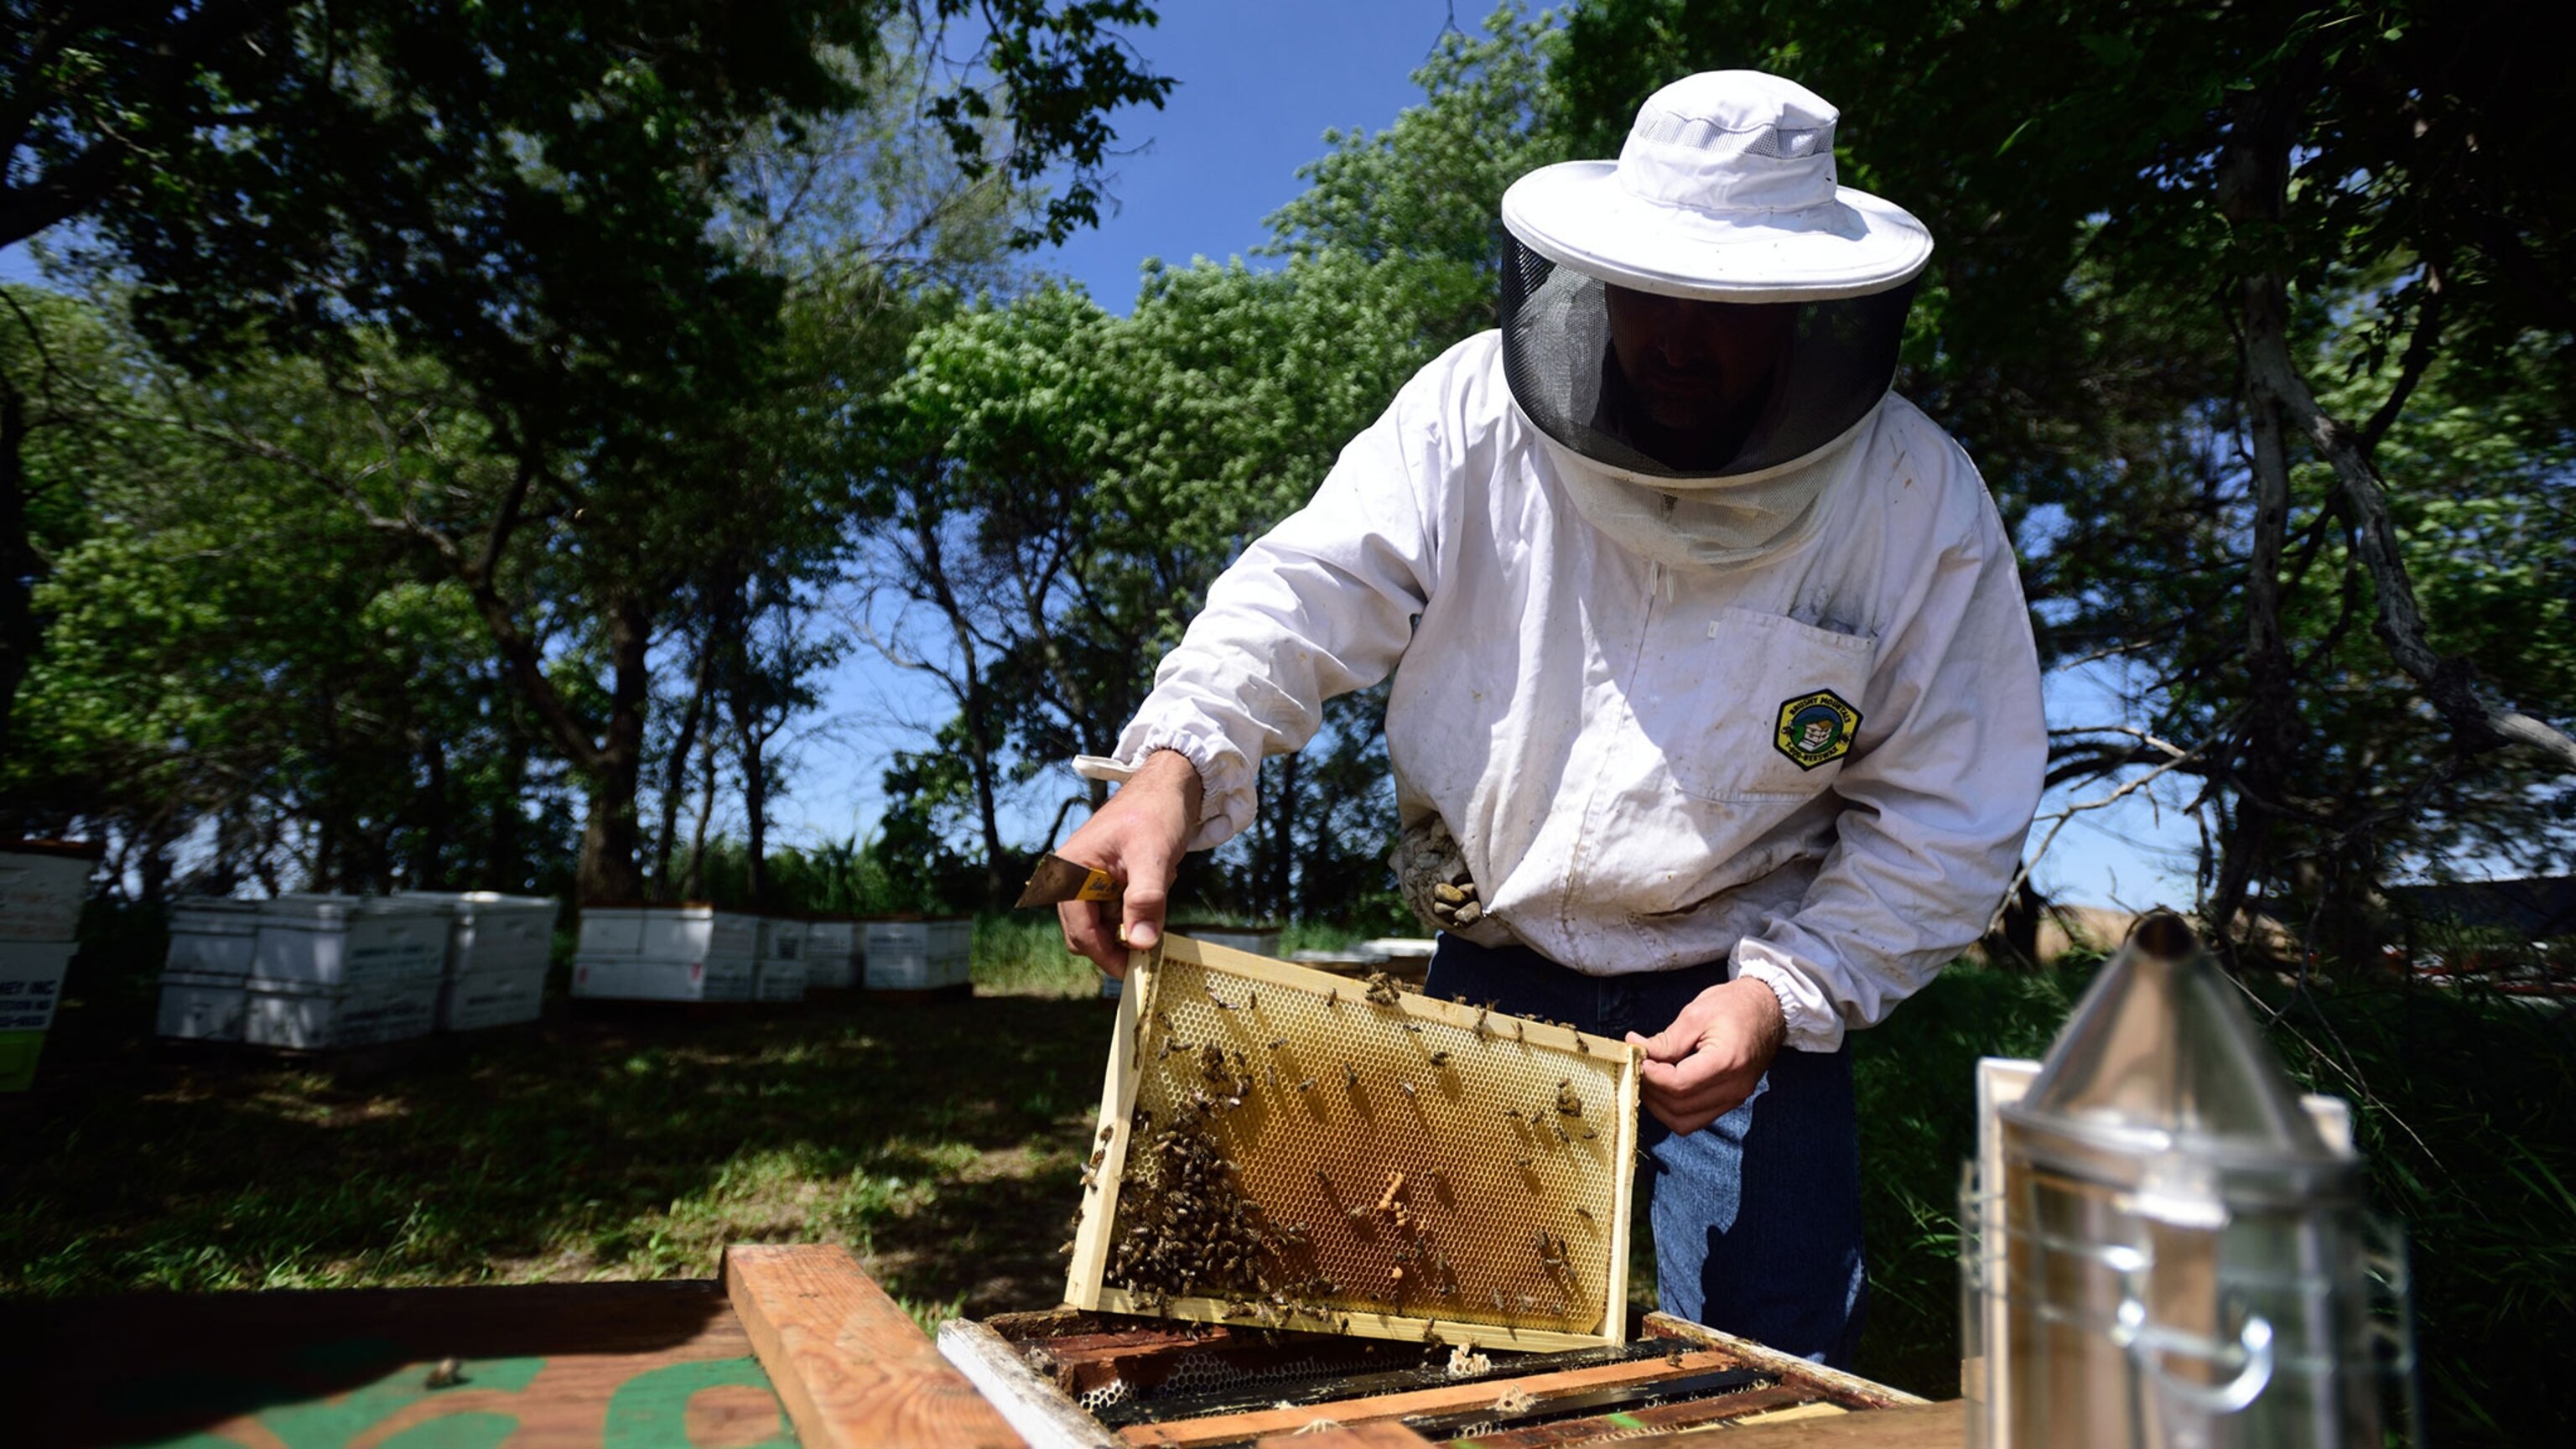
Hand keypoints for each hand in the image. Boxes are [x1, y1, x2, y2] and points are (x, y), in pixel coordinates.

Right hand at [1055, 750, 1203, 976]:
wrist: (1171, 783)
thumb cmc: (1157, 812)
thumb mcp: (1153, 856)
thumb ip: (1145, 900)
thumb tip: (1142, 944)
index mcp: (1070, 870)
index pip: (1080, 931)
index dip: (1107, 955)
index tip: (1136, 971)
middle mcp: (1072, 876)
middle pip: (1086, 933)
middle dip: (1120, 937)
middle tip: (1154, 936)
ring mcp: (1089, 878)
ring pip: (1106, 923)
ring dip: (1134, 918)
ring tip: (1160, 885)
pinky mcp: (1106, 879)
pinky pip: (1119, 909)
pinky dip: (1140, 905)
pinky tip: (1159, 878)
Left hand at [1625, 976, 1785, 1134]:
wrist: (1768, 1009)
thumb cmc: (1735, 1005)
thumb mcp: (1696, 1013)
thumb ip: (1666, 1040)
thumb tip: (1637, 1050)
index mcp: (1726, 1062)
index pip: (1679, 1085)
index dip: (1652, 1076)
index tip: (1639, 1059)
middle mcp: (1734, 1087)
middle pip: (1679, 1108)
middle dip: (1651, 1091)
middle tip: (1638, 1067)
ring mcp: (1735, 1097)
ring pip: (1685, 1122)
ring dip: (1660, 1106)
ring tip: (1649, 1078)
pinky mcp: (1732, 1100)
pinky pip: (1696, 1118)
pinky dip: (1675, 1108)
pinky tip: (1665, 1086)